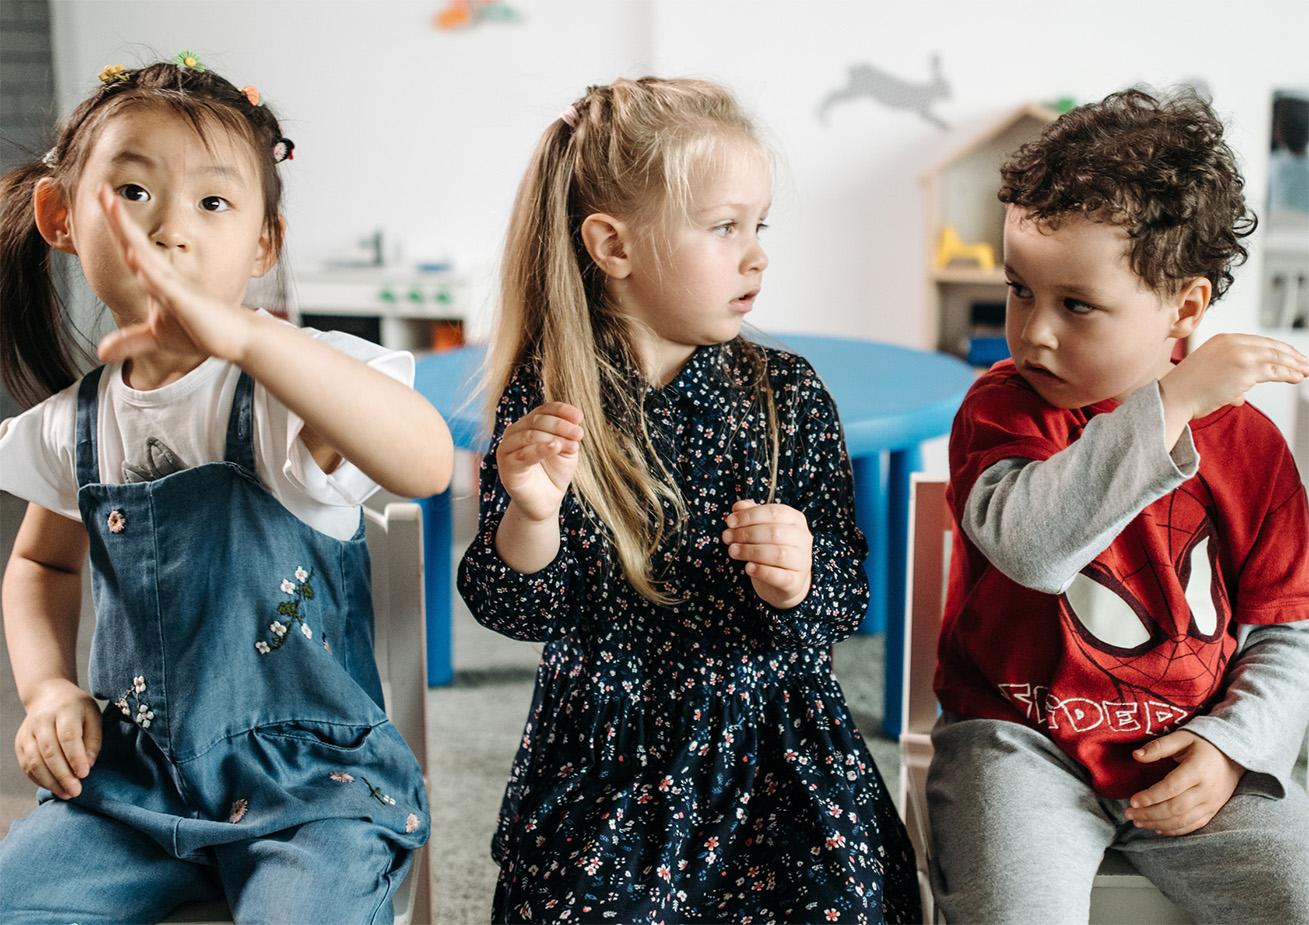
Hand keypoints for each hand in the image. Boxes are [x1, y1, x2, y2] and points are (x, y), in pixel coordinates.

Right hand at [14, 678, 101, 799]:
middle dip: (63, 775)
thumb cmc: (77, 709)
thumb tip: (87, 765)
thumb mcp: (93, 716)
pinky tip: (54, 786)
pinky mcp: (20, 743)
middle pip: (49, 752)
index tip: (84, 774)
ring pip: (34, 761)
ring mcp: (28, 732)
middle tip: (76, 791)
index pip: (68, 736)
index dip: (75, 757)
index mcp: (64, 710)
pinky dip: (39, 779)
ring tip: (66, 794)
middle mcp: (42, 720)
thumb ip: (93, 740)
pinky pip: (27, 765)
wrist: (48, 695)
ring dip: (50, 781)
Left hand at [94, 184, 254, 363]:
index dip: (117, 225)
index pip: (131, 248)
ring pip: (147, 257)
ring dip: (129, 234)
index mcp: (157, 281)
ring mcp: (177, 288)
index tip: (103, 198)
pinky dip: (149, 271)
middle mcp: (165, 277)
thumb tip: (102, 352)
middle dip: (118, 218)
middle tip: (102, 190)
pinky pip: (165, 284)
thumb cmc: (201, 330)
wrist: (235, 338)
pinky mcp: (187, 302)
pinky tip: (135, 257)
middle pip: (136, 243)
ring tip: (113, 209)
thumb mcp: (158, 338)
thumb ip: (130, 341)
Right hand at [497, 402, 584, 523]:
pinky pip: (523, 454)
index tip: (580, 417)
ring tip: (572, 444)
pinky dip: (540, 449)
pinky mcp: (507, 467)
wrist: (545, 502)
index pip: (543, 410)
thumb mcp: (566, 451)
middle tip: (579, 434)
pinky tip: (555, 447)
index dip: (561, 410)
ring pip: (529, 434)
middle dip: (561, 425)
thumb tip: (574, 426)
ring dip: (554, 436)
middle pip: (536, 420)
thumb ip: (568, 437)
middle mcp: (514, 433)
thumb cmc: (554, 474)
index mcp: (528, 425)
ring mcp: (507, 449)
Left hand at [722, 500, 812, 608]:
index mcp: (795, 519)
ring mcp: (802, 561)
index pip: (774, 512)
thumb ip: (750, 514)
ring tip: (732, 551)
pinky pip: (779, 576)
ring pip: (778, 554)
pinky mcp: (796, 581)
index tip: (730, 522)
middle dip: (746, 533)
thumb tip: (738, 506)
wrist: (784, 580)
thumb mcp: (761, 528)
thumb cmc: (770, 549)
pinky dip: (761, 571)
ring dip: (750, 551)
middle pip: (774, 532)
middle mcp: (803, 538)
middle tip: (727, 537)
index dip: (749, 516)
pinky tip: (748, 567)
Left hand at [1126, 730, 1242, 835]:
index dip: (1150, 797)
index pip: (1171, 788)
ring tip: (1137, 822)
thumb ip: (1159, 746)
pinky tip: (1157, 828)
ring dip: (1158, 824)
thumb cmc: (1203, 743)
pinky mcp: (1213, 811)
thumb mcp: (1181, 737)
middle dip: (1149, 814)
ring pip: (1183, 821)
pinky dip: (1174, 830)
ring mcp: (1212, 803)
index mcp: (1198, 769)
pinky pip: (1193, 825)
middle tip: (1129, 814)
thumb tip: (1136, 755)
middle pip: (1176, 808)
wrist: (1234, 755)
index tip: (1132, 801)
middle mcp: (1207, 790)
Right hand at [1160, 333, 1308, 421]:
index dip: (1277, 348)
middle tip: (1303, 362)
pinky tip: (1297, 377)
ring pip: (1276, 357)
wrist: (1174, 396)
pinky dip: (1289, 374)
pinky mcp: (1246, 370)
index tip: (1289, 355)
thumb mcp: (1208, 374)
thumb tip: (1241, 395)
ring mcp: (1240, 355)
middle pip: (1271, 346)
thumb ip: (1228, 379)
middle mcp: (1233, 343)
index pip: (1258, 341)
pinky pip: (1275, 371)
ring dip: (1294, 365)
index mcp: (1222, 339)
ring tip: (1305, 371)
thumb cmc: (1186, 390)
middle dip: (1290, 355)